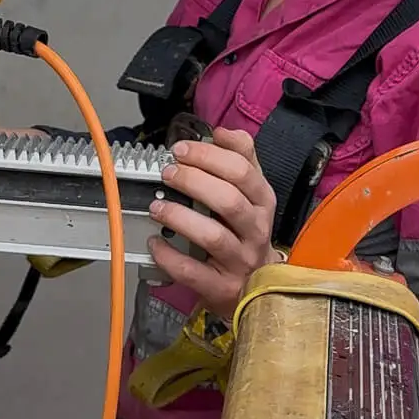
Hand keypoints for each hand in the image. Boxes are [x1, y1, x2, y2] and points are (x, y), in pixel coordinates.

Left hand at [146, 127, 279, 322]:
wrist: (259, 285)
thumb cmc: (247, 232)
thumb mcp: (251, 193)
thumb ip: (242, 158)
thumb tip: (222, 132)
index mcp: (262, 202)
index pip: (242, 171)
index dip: (209, 156)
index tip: (182, 149)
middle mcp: (255, 231)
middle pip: (228, 200)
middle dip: (193, 181)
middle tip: (168, 172)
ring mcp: (240, 261)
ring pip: (212, 236)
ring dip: (180, 217)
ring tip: (157, 206)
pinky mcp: (221, 287)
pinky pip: (193, 272)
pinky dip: (170, 256)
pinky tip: (156, 242)